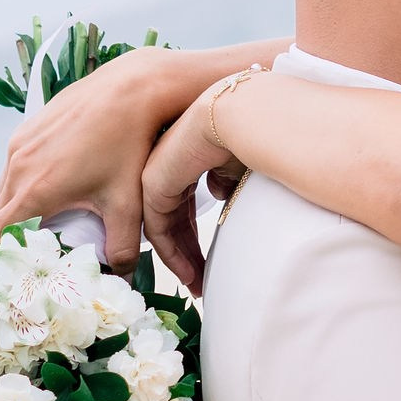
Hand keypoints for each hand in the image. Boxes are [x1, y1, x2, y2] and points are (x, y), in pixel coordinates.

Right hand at [0, 43, 279, 268]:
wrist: (133, 88)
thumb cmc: (131, 146)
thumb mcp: (129, 206)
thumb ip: (122, 250)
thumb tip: (121, 280)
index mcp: (33, 192)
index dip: (0, 259)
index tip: (17, 271)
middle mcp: (17, 167)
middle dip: (16, 236)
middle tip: (44, 250)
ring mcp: (20, 143)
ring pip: (7, 189)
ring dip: (22, 208)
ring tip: (54, 218)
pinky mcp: (28, 127)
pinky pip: (17, 165)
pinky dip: (29, 181)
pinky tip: (62, 182)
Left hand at [140, 92, 247, 299]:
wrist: (239, 115)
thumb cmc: (248, 132)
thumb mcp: (239, 164)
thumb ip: (227, 179)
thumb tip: (224, 194)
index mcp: (189, 156)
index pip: (187, 202)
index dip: (198, 233)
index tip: (211, 259)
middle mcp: (169, 165)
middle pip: (175, 218)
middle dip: (190, 252)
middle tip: (202, 282)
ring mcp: (157, 174)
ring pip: (165, 227)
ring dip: (182, 258)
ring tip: (198, 285)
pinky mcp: (153, 184)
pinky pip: (158, 229)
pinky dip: (172, 254)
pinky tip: (189, 273)